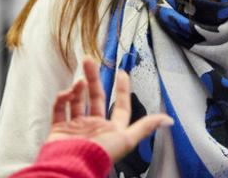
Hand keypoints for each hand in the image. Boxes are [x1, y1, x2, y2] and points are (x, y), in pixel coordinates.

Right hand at [45, 57, 172, 162]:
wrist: (71, 165)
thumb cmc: (100, 154)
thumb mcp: (127, 139)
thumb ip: (146, 127)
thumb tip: (168, 119)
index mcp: (111, 130)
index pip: (120, 106)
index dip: (122, 90)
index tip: (122, 73)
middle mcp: (94, 127)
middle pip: (96, 98)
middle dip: (93, 79)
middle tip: (89, 62)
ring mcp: (76, 128)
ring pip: (77, 102)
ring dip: (78, 89)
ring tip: (79, 81)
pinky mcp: (59, 130)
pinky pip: (59, 110)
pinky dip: (62, 99)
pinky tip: (66, 94)